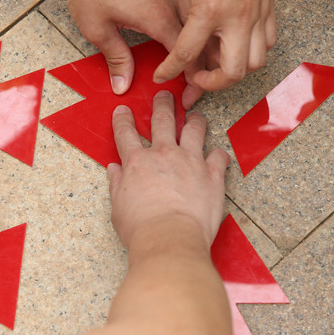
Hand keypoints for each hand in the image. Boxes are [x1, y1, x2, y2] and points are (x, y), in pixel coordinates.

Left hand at [64, 0, 191, 98]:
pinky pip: (186, 8)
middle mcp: (172, 4)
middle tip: (194, 88)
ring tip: (194, 64)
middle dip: (199, 66)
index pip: (187, 56)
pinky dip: (190, 25)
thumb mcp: (97, 28)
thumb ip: (115, 58)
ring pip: (195, 23)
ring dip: (196, 44)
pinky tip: (185, 34)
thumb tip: (123, 84)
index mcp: (159, 19)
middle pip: (197, 41)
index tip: (188, 93)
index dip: (191, 78)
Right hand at [108, 91, 229, 247]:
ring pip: (194, 129)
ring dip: (195, 120)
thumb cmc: (142, 228)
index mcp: (137, 162)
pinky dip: (219, 154)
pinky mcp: (212, 174)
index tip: (123, 111)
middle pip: (163, 120)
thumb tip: (114, 171)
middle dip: (163, 104)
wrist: (170, 238)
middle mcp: (164, 155)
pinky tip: (218, 155)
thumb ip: (117, 185)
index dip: (123, 120)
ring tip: (196, 115)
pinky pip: (219, 156)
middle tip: (164, 96)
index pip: (126, 133)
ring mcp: (190, 161)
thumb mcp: (118, 207)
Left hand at [154, 0, 292, 93]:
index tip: (164, 76)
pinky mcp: (269, 7)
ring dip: (235, 69)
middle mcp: (238, 16)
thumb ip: (182, 15)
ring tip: (217, 62)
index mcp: (209, 9)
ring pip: (255, 63)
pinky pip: (267, 43)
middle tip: (196, 77)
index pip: (187, 54)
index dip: (171, 70)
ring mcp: (258, 13)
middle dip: (212, 83)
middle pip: (232, 72)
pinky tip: (236, 43)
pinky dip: (253, 51)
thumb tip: (182, 40)